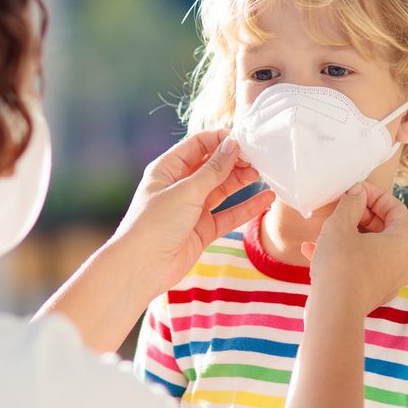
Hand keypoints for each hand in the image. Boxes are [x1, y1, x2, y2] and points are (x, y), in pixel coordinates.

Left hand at [114, 129, 274, 296]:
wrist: (142, 267)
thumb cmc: (154, 224)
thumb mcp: (185, 191)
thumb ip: (212, 170)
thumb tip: (232, 144)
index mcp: (167, 169)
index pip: (198, 145)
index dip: (221, 140)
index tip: (245, 139)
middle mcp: (179, 186)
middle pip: (212, 166)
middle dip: (235, 160)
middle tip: (259, 158)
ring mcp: (192, 208)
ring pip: (222, 189)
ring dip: (242, 181)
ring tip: (264, 173)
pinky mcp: (202, 230)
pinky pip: (228, 214)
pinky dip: (246, 207)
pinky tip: (266, 199)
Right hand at [304, 182, 407, 314]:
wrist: (333, 313)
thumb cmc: (340, 265)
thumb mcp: (341, 225)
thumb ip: (351, 204)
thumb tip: (357, 193)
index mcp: (404, 242)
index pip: (397, 208)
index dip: (374, 194)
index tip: (354, 190)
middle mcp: (403, 262)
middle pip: (385, 228)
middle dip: (359, 214)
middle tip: (340, 207)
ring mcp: (389, 280)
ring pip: (369, 248)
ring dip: (347, 235)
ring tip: (323, 228)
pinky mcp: (372, 293)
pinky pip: (360, 266)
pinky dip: (341, 256)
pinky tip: (312, 250)